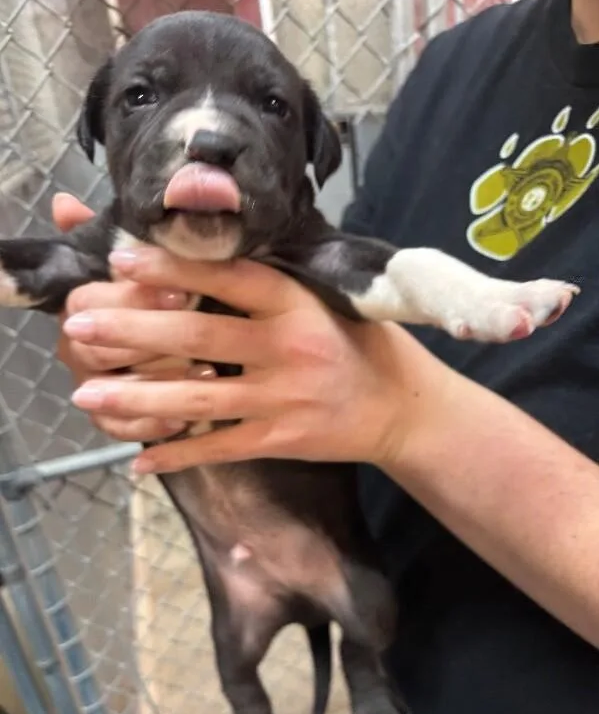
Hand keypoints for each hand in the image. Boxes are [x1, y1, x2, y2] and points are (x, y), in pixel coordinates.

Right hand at [53, 193, 197, 441]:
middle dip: (150, 341)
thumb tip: (64, 203)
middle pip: (94, 348)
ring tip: (207, 373)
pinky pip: (122, 431)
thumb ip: (116, 237)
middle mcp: (79, 346)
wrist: (197, 346)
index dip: (134, 298)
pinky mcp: (114, 422)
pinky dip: (152, 426)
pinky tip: (187, 420)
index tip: (182, 293)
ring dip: (159, 382)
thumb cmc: (169, 298)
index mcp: (83, 306)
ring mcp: (94, 387)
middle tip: (199, 340)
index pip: (88, 302)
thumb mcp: (155, 264)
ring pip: (114, 390)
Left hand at [61, 244, 451, 473]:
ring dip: (137, 398)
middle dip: (132, 333)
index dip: (173, 269)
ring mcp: (283, 399)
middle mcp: (288, 348)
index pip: (227, 279)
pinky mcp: (281, 440)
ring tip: (85, 395)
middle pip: (197, 339)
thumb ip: (276, 282)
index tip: (121, 258)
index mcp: (298, 304)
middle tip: (79, 327)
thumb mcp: (329, 299)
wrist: (405, 409)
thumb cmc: (364, 344)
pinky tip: (137, 459)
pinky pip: (219, 447)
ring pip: (198, 399)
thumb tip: (213, 254)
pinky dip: (178, 454)